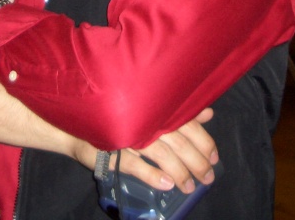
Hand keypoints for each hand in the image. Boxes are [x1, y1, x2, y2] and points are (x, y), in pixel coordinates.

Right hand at [73, 109, 217, 193]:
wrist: (80, 120)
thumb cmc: (119, 112)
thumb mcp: (151, 108)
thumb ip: (180, 111)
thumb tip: (208, 114)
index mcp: (157, 108)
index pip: (188, 125)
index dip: (204, 142)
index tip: (215, 157)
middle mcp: (147, 119)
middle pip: (180, 142)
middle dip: (197, 162)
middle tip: (208, 178)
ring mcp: (130, 135)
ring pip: (162, 155)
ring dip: (180, 172)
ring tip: (190, 186)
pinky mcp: (113, 150)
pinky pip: (136, 165)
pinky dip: (153, 175)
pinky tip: (167, 184)